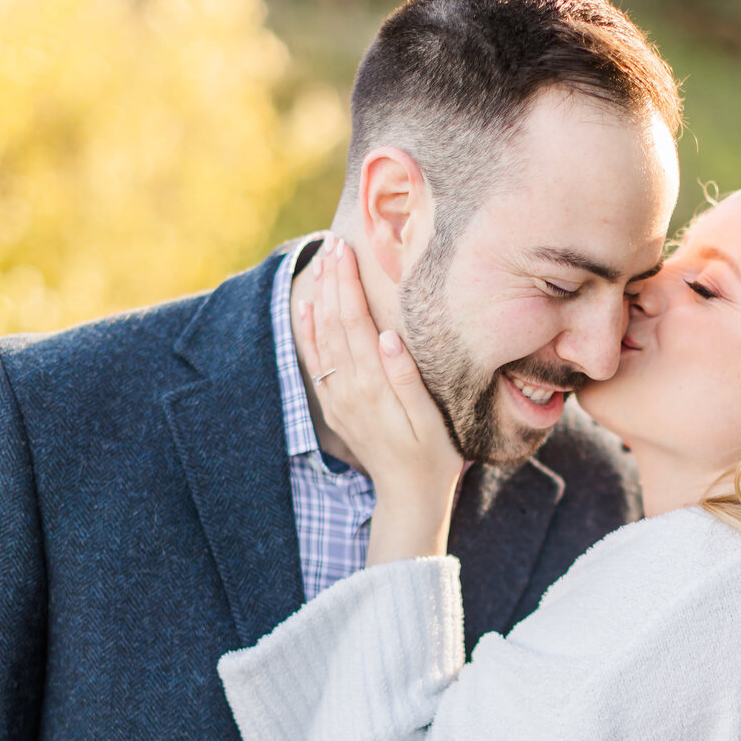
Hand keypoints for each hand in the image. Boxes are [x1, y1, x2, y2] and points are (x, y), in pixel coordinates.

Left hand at [297, 237, 462, 564]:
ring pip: (321, 337)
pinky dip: (308, 331)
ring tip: (324, 263)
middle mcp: (349, 389)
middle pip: (334, 323)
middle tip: (334, 244)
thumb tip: (387, 337)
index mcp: (373, 386)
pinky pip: (315, 361)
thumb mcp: (430, 420)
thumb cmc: (432, 456)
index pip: (355, 322)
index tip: (347, 250)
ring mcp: (338, 398)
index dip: (349, 284)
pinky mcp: (335, 406)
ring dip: (321, 297)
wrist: (408, 496)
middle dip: (333, 281)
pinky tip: (307, 307)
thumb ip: (406, 379)